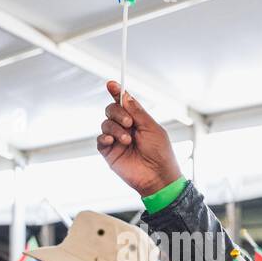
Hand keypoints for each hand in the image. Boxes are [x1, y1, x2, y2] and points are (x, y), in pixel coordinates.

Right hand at [97, 81, 182, 197]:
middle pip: (111, 110)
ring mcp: (116, 139)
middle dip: (117, 112)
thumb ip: (137, 111)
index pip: (124, 102)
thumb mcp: (152, 127)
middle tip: (129, 123)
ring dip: (115, 128)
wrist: (157, 176)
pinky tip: (113, 141)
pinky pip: (100, 139)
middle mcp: (125, 127)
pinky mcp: (109, 152)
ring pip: (105, 124)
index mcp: (137, 120)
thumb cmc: (160, 153)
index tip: (111, 84)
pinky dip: (105, 137)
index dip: (116, 92)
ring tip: (127, 140)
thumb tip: (125, 96)